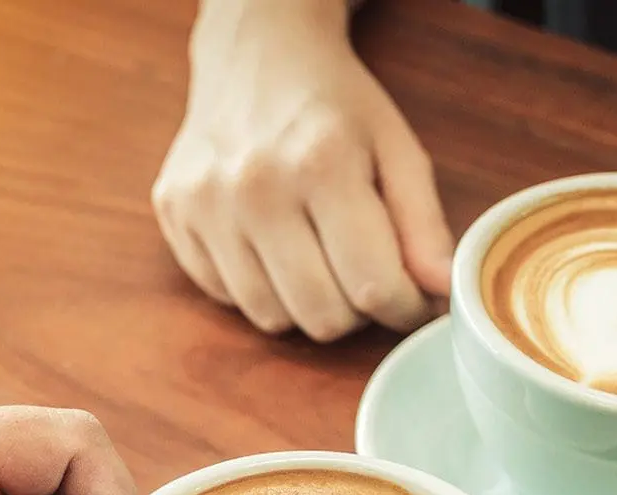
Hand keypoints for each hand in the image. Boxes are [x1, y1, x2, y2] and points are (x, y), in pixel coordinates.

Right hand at [151, 0, 451, 340]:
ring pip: (271, 318)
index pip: (373, 286)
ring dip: (305, 304)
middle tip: (361, 273)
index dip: (404, 309)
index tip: (411, 301)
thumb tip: (443, 292)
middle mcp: (254, 187)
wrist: (254, 53)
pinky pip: (227, 298)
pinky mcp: (173, 216)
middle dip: (355, 310)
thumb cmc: (333, 104)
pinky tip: (271, 244)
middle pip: (321, 316)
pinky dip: (259, 289)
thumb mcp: (396, 147)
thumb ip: (423, 224)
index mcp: (321, 163)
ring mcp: (205, 204)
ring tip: (316, 256)